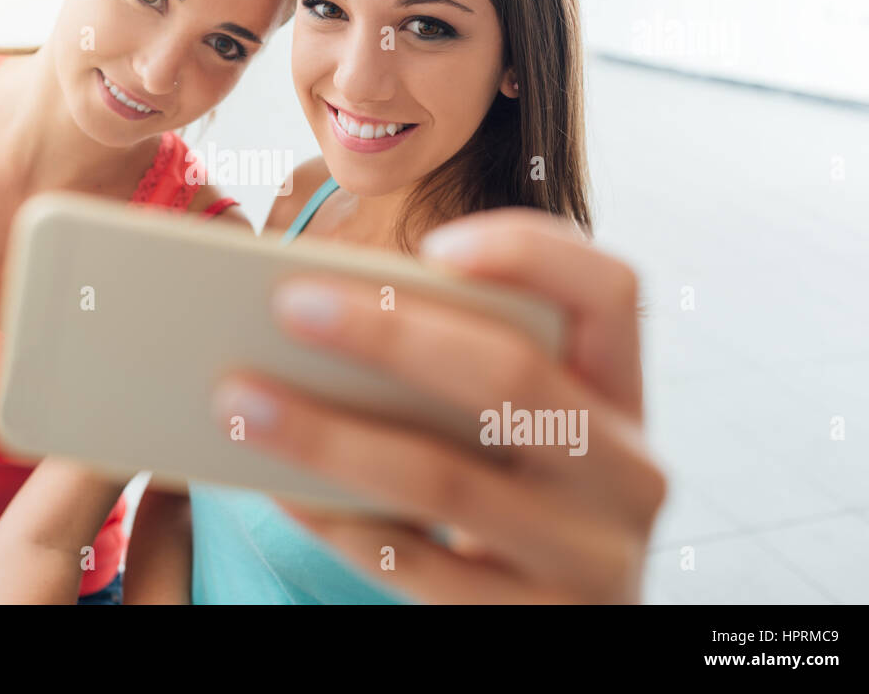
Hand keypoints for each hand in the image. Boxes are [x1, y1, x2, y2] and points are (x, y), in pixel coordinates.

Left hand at [211, 208, 666, 602]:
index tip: (432, 242)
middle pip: (512, 376)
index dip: (529, 253)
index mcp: (623, 392)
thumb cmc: (513, 494)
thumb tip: (318, 313)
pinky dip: (336, 520)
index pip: (611, 291)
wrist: (560, 624)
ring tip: (240, 397)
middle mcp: (628, 472)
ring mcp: (593, 559)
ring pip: (446, 480)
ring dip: (328, 433)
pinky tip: (276, 487)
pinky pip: (417, 567)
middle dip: (389, 332)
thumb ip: (459, 372)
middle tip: (288, 303)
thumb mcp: (518, 429)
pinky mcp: (538, 626)